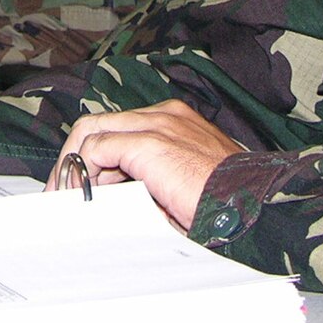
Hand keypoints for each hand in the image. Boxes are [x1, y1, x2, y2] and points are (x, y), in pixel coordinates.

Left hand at [49, 101, 242, 232]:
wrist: (260, 207)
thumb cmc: (233, 204)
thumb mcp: (187, 186)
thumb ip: (154, 181)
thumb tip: (116, 197)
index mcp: (177, 121)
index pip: (119, 129)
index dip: (94, 158)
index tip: (81, 187)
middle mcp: (165, 115)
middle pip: (99, 123)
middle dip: (73, 157)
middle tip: (61, 191)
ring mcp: (157, 125)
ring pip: (91, 131)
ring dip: (72, 163)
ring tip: (64, 196)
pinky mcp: (150, 143)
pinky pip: (97, 148)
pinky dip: (82, 171)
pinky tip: (81, 195)